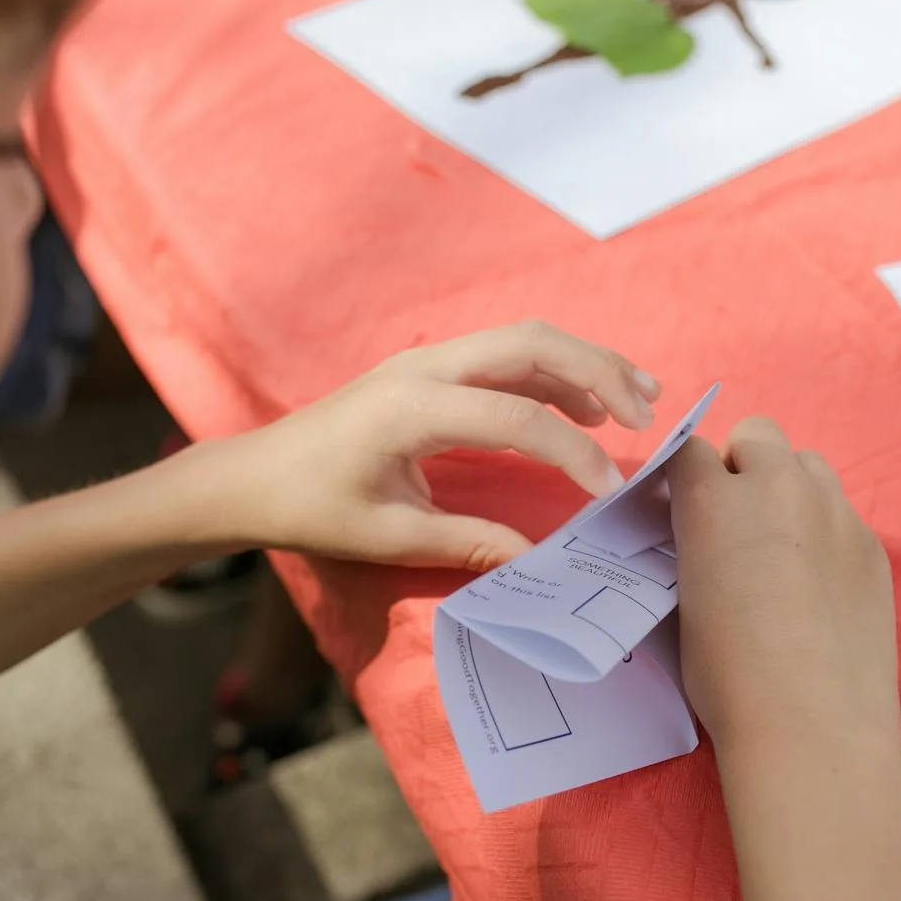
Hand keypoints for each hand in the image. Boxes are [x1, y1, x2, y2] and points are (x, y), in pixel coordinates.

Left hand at [216, 321, 661, 569]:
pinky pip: (506, 354)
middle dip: (597, 372)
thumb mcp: (388, 537)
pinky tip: (588, 407)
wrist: (254, 476)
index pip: (515, 416)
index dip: (571, 453)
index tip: (609, 492)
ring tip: (638, 399)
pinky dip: (555, 372)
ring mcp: (428, 360)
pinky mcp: (432, 369)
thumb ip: (469, 543)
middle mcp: (424, 366)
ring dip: (585, 363)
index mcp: (409, 406)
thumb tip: (541, 561)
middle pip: (531, 344)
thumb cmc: (310, 508)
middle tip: (646, 416)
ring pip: (524, 339)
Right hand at [668, 416, 897, 750]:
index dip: (683, 476)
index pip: (689, 450)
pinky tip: (818, 586)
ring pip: (807, 465)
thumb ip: (691, 552)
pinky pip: (841, 514)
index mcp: (714, 502)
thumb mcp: (683, 606)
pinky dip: (823, 532)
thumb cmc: (728, 678)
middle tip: (733, 522)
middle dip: (740, 466)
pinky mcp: (872, 546)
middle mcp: (778, 489)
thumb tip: (700, 543)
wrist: (813, 724)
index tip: (681, 506)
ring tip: (780, 545)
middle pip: (756, 436)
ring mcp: (835, 513)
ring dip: (787, 487)